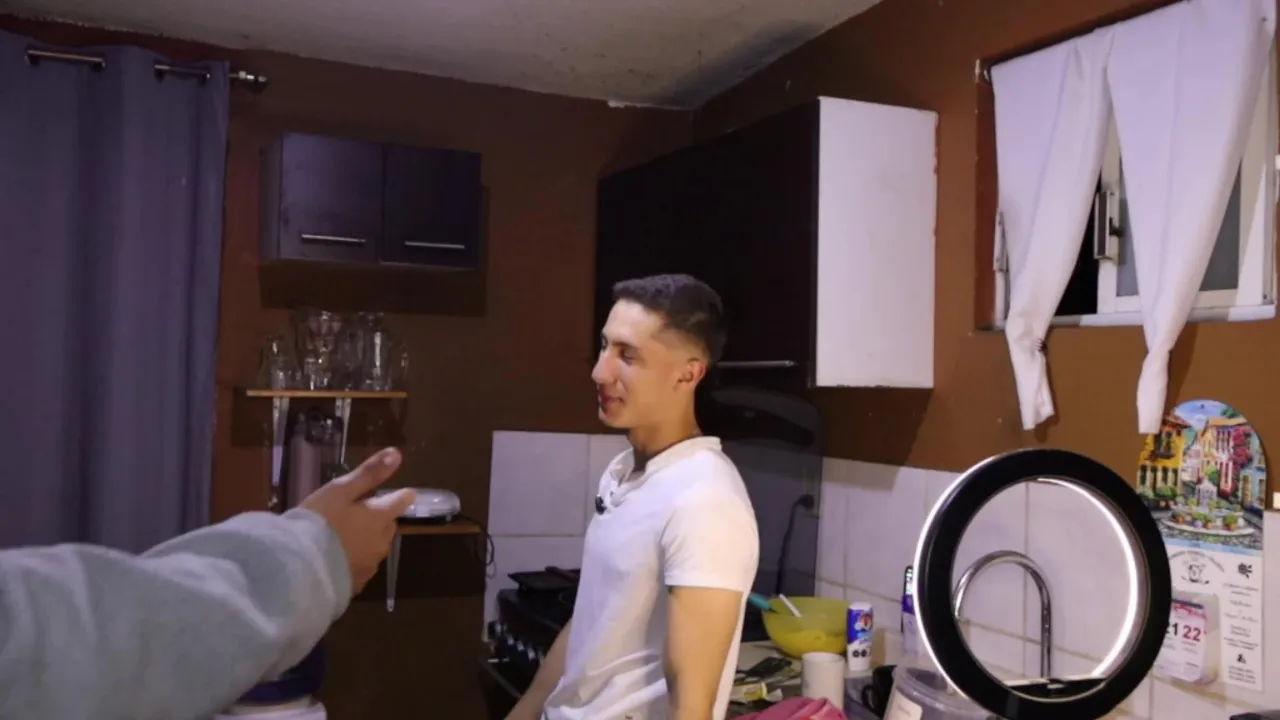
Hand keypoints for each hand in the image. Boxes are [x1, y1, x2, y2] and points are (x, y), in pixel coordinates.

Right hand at [300, 448, 416, 592]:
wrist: (301, 568)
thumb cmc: (321, 521)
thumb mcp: (341, 490)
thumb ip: (369, 474)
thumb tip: (397, 453)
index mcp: (380, 517)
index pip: (400, 502)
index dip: (401, 496)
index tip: (406, 494)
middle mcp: (381, 541)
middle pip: (388, 525)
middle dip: (381, 518)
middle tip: (363, 512)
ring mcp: (370, 564)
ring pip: (376, 546)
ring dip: (368, 539)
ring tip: (348, 535)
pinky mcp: (356, 582)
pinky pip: (362, 565)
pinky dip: (356, 559)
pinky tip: (340, 558)